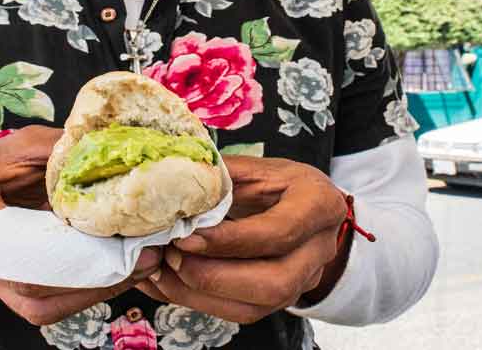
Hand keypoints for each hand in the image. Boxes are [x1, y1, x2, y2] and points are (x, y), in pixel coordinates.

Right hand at [0, 125, 159, 324]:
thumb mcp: (19, 145)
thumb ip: (57, 148)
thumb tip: (108, 148)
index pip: (13, 231)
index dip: (65, 238)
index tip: (114, 230)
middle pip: (32, 276)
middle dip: (93, 270)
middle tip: (145, 255)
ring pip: (39, 303)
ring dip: (94, 291)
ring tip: (140, 268)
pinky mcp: (6, 294)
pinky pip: (44, 309)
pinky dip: (84, 298)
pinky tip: (118, 280)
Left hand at [136, 155, 349, 322]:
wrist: (299, 207)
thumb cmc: (275, 183)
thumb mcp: (253, 168)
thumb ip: (219, 177)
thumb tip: (170, 186)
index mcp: (318, 203)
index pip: (278, 232)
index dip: (230, 240)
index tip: (187, 237)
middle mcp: (319, 248)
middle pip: (274, 282)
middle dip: (214, 276)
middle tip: (171, 257)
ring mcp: (303, 280)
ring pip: (256, 307)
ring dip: (200, 295)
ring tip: (162, 272)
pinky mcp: (280, 300)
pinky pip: (240, 313)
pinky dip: (197, 301)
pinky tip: (167, 283)